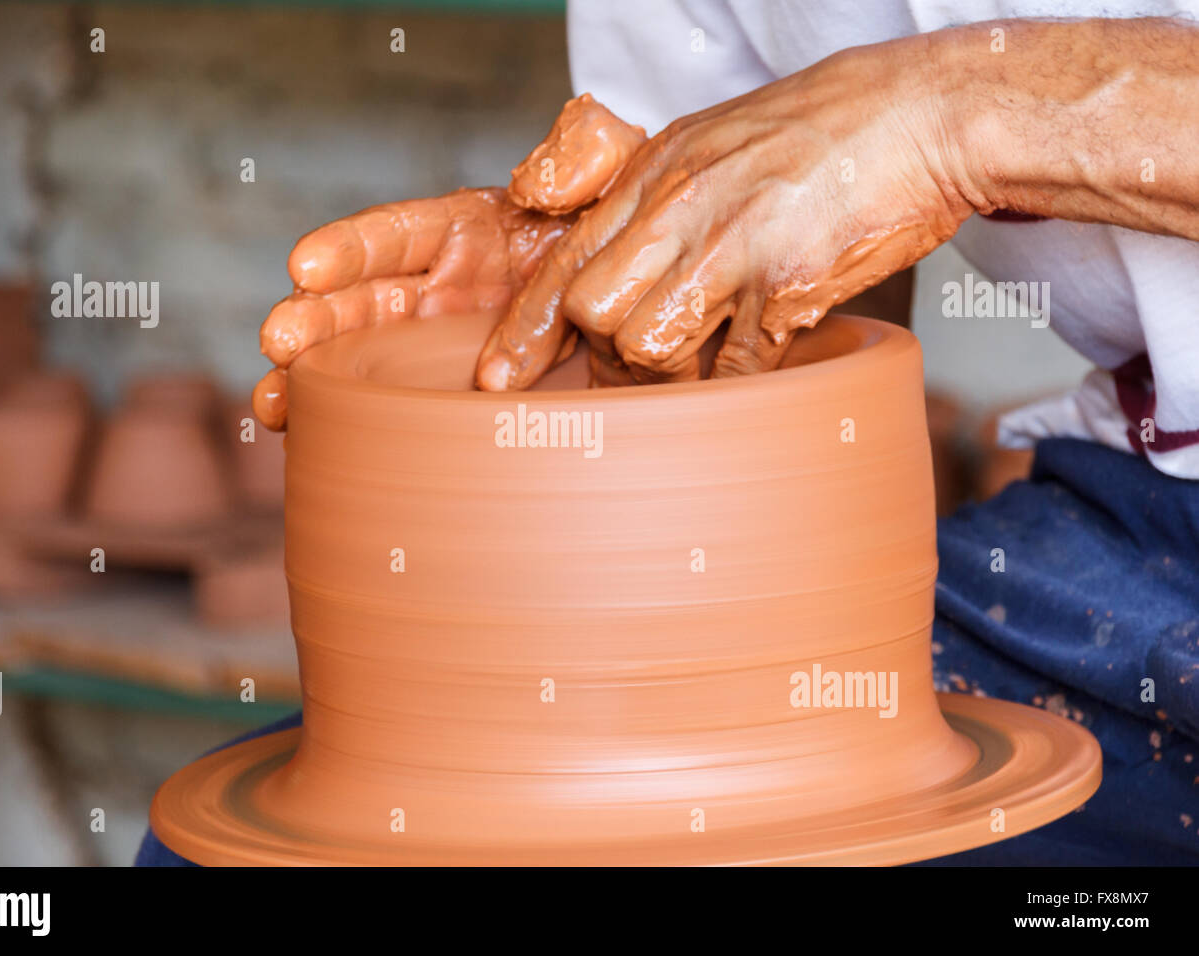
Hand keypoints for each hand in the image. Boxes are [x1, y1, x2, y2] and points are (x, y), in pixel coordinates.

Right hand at [252, 94, 643, 428]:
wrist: (647, 290)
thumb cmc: (622, 223)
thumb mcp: (616, 172)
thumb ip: (583, 155)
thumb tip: (536, 180)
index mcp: (467, 227)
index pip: (399, 232)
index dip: (350, 249)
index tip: (306, 266)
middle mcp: (439, 284)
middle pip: (362, 300)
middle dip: (314, 320)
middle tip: (279, 342)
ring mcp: (440, 340)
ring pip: (359, 355)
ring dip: (310, 377)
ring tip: (272, 406)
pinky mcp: (452, 386)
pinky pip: (394, 402)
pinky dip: (345, 416)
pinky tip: (304, 434)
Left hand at [475, 36, 972, 388]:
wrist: (921, 115)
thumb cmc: (819, 134)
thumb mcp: (711, 142)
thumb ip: (650, 198)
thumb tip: (597, 257)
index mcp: (657, 173)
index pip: (564, 262)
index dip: (524, 331)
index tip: (499, 381)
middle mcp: (683, 207)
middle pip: (592, 312)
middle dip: (604, 355)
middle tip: (639, 366)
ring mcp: (734, 247)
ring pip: (647, 345)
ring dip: (665, 375)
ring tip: (699, 361)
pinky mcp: (788, 286)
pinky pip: (733, 366)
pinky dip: (738, 380)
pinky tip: (757, 357)